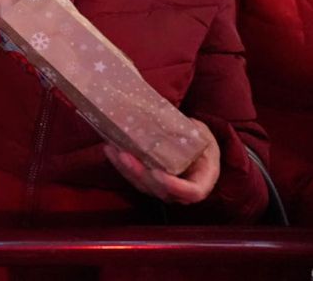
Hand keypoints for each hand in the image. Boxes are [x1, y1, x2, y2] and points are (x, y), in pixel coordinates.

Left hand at [104, 120, 220, 204]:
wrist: (195, 147)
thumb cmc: (201, 140)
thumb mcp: (202, 134)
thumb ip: (192, 132)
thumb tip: (171, 119)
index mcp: (203, 180)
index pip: (192, 192)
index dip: (175, 186)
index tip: (157, 172)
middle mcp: (183, 191)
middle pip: (160, 190)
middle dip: (140, 174)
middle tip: (124, 155)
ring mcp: (165, 189)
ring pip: (144, 186)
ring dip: (126, 169)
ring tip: (112, 150)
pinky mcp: (150, 183)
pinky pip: (135, 179)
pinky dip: (122, 166)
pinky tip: (110, 150)